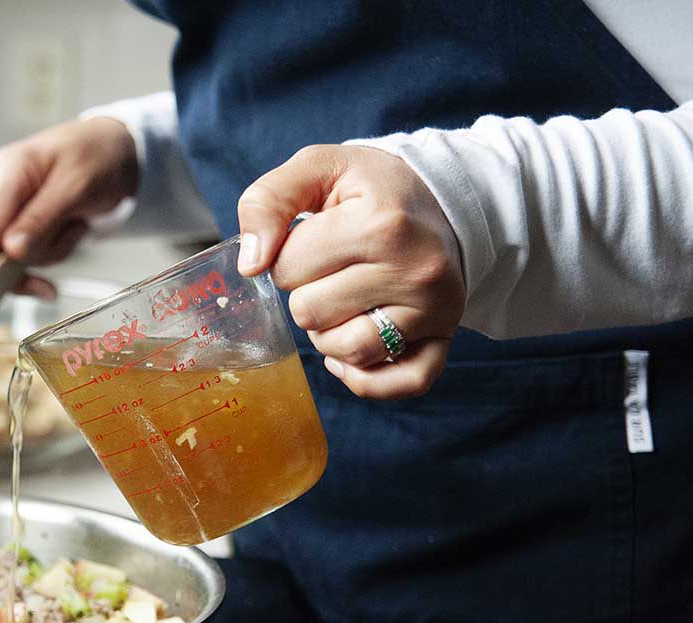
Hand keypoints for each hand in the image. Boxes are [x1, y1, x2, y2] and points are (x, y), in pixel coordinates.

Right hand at [0, 117, 138, 292]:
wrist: (115, 150)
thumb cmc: (98, 157)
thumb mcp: (78, 185)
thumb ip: (43, 217)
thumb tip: (11, 249)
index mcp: (8, 170)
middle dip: (32, 256)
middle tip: (69, 242)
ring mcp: (7, 209)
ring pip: (14, 258)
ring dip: (52, 250)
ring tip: (77, 222)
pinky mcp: (18, 225)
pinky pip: (28, 256)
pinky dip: (54, 251)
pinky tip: (72, 230)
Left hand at [237, 145, 463, 398]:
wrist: (443, 201)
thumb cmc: (371, 189)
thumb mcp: (318, 168)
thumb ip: (267, 202)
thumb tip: (250, 265)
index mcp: (381, 223)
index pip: (288, 266)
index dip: (286, 254)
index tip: (312, 239)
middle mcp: (415, 270)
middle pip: (309, 312)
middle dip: (304, 292)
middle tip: (329, 269)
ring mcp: (434, 310)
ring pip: (345, 351)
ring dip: (326, 334)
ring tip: (341, 301)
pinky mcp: (443, 339)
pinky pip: (399, 383)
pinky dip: (363, 378)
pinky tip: (348, 352)